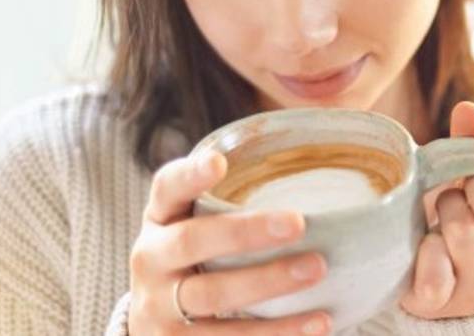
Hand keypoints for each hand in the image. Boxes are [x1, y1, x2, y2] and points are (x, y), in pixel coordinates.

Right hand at [128, 150, 332, 334]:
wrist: (157, 325)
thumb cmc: (198, 258)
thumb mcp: (197, 222)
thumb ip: (236, 197)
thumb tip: (322, 155)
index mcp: (160, 220)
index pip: (167, 189)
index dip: (189, 176)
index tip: (218, 162)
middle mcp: (152, 261)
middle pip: (192, 243)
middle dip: (244, 232)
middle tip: (297, 223)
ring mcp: (161, 309)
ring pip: (213, 298)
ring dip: (268, 283)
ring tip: (318, 268)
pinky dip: (278, 334)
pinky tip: (320, 323)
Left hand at [399, 102, 473, 318]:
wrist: (439, 292)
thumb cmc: (468, 227)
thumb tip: (468, 109)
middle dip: (471, 181)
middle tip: (460, 187)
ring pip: (461, 228)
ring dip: (444, 210)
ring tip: (442, 217)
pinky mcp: (444, 303)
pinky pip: (433, 263)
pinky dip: (424, 247)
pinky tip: (425, 247)